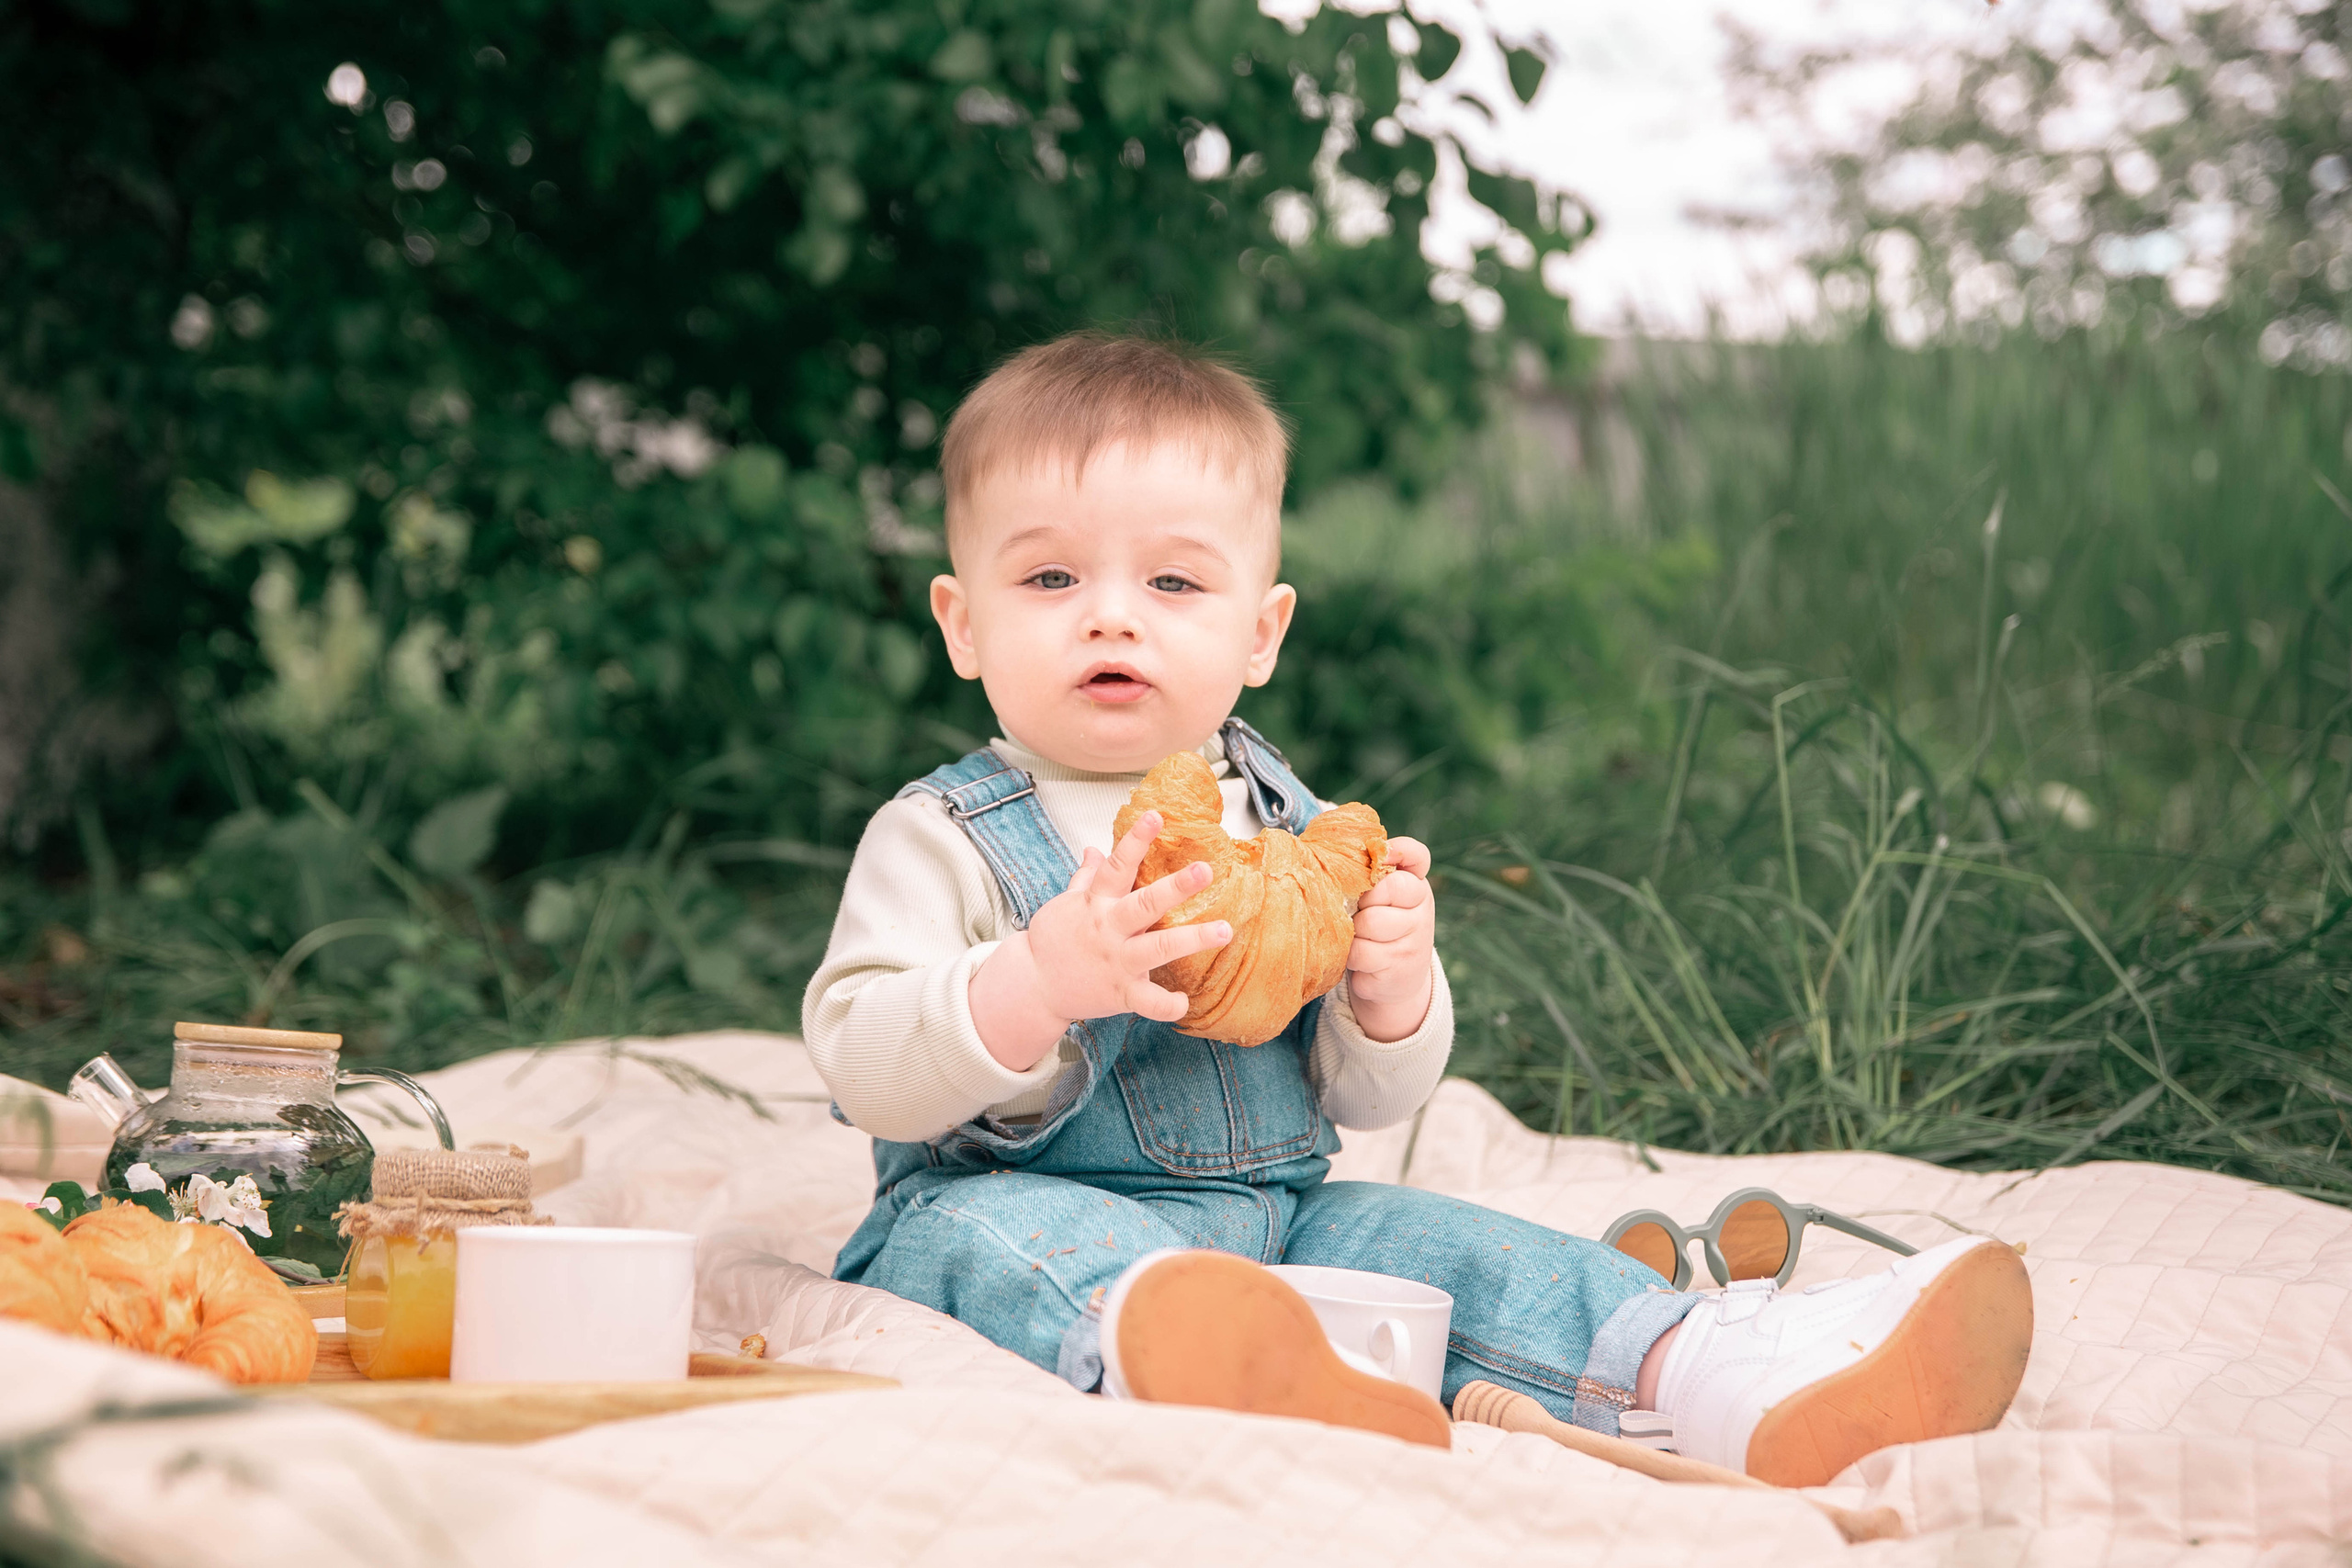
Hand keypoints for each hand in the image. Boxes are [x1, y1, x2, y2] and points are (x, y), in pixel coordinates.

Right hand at [967, 810, 1233, 1070]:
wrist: (1034, 986)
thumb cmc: (1053, 942)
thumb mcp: (1065, 904)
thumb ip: (1086, 878)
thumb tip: (1093, 849)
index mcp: (1096, 903)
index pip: (1117, 866)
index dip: (1135, 840)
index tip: (1156, 817)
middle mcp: (1109, 929)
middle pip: (1145, 904)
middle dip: (1176, 887)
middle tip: (1205, 870)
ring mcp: (1116, 961)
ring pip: (1158, 948)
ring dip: (1192, 939)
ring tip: (1224, 930)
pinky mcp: (1121, 993)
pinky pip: (1148, 1001)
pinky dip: (1166, 1004)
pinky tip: (1185, 1001)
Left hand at [1346, 835, 1435, 1042]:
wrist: (1396, 982)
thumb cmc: (1379, 928)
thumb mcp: (1380, 898)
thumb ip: (1370, 873)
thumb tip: (1334, 848)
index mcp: (1416, 886)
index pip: (1416, 856)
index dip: (1397, 850)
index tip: (1381, 855)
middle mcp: (1422, 910)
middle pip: (1386, 888)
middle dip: (1363, 899)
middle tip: (1358, 910)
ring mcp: (1414, 940)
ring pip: (1369, 923)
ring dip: (1353, 930)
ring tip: (1358, 936)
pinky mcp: (1399, 967)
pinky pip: (1361, 953)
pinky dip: (1351, 956)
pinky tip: (1360, 959)